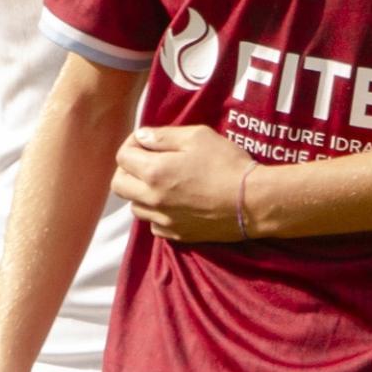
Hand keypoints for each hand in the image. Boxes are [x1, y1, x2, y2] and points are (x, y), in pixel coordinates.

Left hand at [112, 126, 254, 241]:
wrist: (253, 202)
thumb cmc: (227, 163)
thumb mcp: (198, 137)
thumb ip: (164, 136)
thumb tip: (141, 137)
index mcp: (154, 172)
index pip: (122, 157)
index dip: (132, 144)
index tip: (148, 141)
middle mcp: (152, 199)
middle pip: (119, 185)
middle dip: (128, 169)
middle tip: (149, 161)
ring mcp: (163, 220)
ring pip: (135, 206)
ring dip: (141, 192)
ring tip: (163, 182)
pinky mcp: (176, 234)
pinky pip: (153, 224)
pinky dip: (157, 212)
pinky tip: (175, 202)